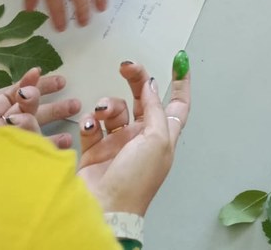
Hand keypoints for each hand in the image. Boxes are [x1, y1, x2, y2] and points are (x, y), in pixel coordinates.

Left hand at [0, 65, 79, 146]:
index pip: (12, 95)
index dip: (28, 83)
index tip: (40, 72)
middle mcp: (1, 130)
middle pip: (30, 110)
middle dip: (51, 101)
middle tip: (68, 91)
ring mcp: (9, 147)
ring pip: (36, 129)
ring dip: (55, 118)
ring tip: (75, 111)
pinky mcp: (15, 163)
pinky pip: (35, 152)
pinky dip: (51, 147)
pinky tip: (65, 142)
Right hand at [78, 58, 190, 215]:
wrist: (104, 209)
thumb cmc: (137, 178)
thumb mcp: (156, 140)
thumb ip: (155, 109)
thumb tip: (151, 85)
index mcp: (162, 135)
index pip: (177, 104)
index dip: (181, 83)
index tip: (180, 61)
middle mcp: (142, 137)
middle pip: (142, 99)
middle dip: (135, 80)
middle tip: (126, 66)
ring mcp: (118, 144)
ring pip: (114, 110)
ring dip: (108, 105)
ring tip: (102, 112)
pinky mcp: (94, 150)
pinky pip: (92, 126)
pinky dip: (90, 122)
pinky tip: (90, 127)